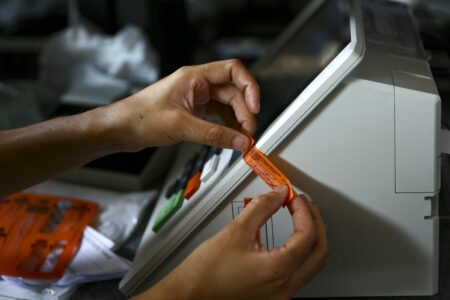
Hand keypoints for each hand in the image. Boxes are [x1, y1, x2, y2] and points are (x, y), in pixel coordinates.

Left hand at [109, 59, 259, 151]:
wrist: (120, 129)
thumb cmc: (140, 118)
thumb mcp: (181, 126)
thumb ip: (214, 134)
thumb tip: (240, 141)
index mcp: (194, 77)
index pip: (233, 70)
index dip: (249, 87)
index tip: (255, 107)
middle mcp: (197, 85)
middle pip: (233, 93)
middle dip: (244, 113)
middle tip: (248, 134)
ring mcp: (195, 98)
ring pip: (226, 106)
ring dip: (236, 123)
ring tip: (241, 140)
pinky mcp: (192, 112)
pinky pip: (217, 117)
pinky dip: (225, 128)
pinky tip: (229, 139)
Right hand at [137, 185, 327, 299]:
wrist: (189, 294)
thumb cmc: (206, 272)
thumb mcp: (236, 231)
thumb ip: (262, 208)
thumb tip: (279, 194)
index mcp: (278, 270)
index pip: (307, 234)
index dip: (303, 210)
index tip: (294, 196)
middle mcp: (285, 287)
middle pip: (319, 250)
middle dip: (315, 222)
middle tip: (304, 203)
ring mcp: (281, 294)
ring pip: (312, 263)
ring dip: (310, 236)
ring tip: (300, 215)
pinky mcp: (274, 295)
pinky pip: (299, 271)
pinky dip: (300, 250)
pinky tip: (290, 237)